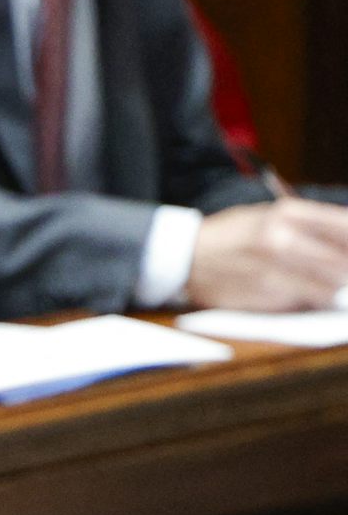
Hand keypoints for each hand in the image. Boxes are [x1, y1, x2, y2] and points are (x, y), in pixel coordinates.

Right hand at [186, 198, 347, 311]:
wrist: (184, 258)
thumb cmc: (231, 236)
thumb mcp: (267, 216)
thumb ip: (307, 225)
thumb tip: (347, 238)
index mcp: (286, 213)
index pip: (344, 226)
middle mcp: (281, 238)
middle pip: (342, 261)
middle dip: (347, 270)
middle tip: (345, 274)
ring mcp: (273, 269)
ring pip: (330, 286)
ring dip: (335, 288)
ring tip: (331, 286)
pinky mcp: (265, 295)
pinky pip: (306, 301)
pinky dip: (313, 300)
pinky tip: (307, 295)